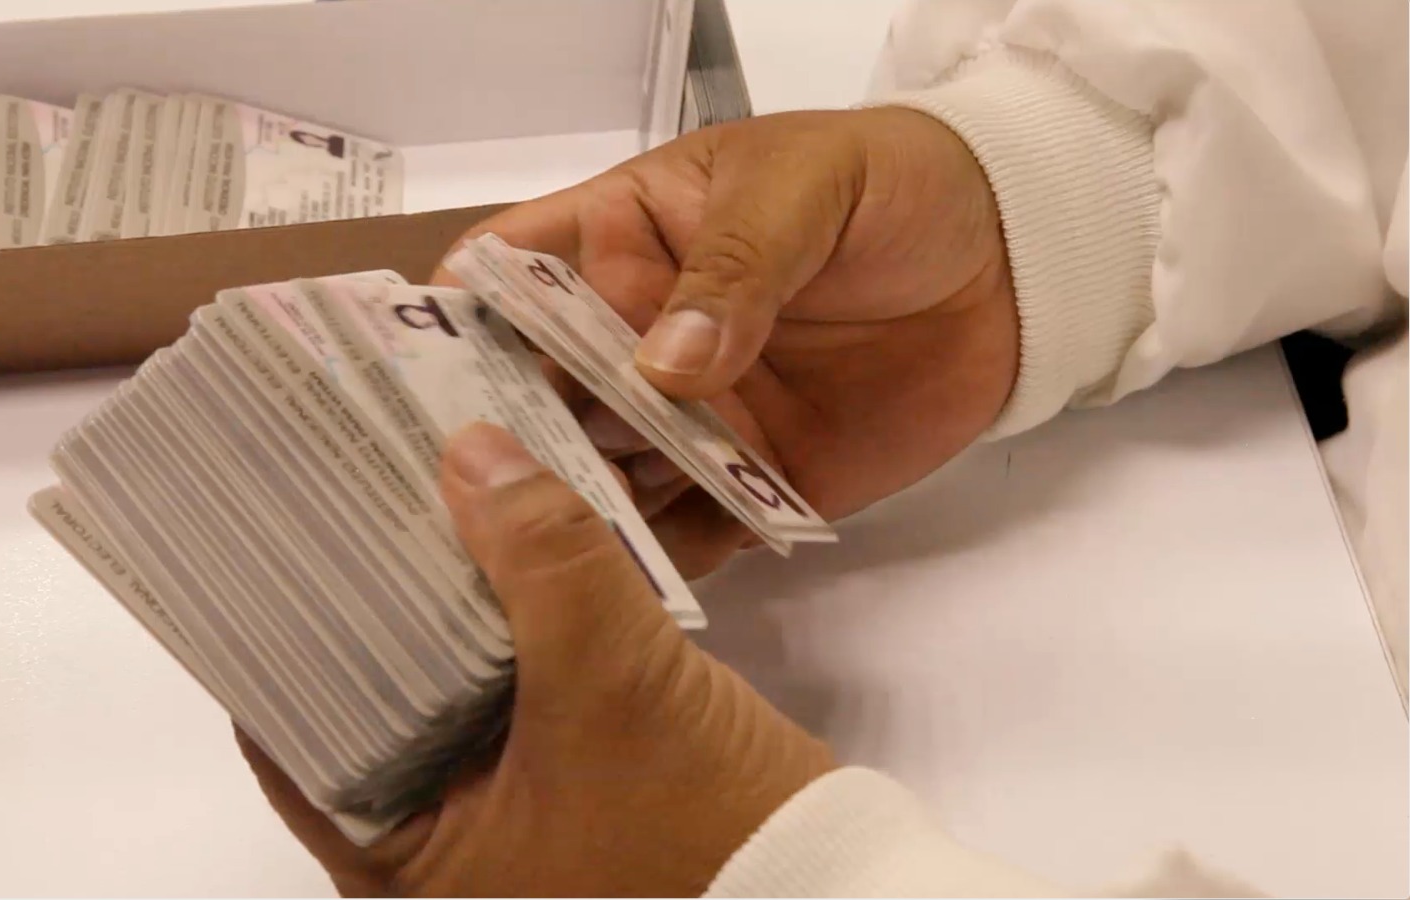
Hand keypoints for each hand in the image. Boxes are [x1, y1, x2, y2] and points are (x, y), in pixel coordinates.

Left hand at [240, 422, 833, 895]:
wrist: (829, 881)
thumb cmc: (704, 823)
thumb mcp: (613, 683)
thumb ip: (546, 561)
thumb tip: (474, 449)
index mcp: (401, 855)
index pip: (294, 726)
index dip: (289, 620)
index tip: (288, 525)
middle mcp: (436, 841)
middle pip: (372, 690)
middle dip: (377, 586)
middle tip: (360, 480)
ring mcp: (504, 810)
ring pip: (447, 679)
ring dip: (452, 590)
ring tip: (429, 486)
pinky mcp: (564, 778)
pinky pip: (510, 683)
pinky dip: (514, 616)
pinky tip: (513, 539)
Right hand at [434, 109, 1017, 576]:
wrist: (1012, 264)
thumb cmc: (893, 185)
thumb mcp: (803, 189)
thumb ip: (736, 269)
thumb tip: (663, 367)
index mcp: (625, 238)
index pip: (511, 275)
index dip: (452, 322)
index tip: (410, 382)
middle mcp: (635, 337)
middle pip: (540, 396)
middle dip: (501, 445)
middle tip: (451, 507)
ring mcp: (690, 418)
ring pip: (602, 475)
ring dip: (568, 517)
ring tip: (515, 572)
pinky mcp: (751, 483)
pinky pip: (686, 531)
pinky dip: (652, 565)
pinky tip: (612, 602)